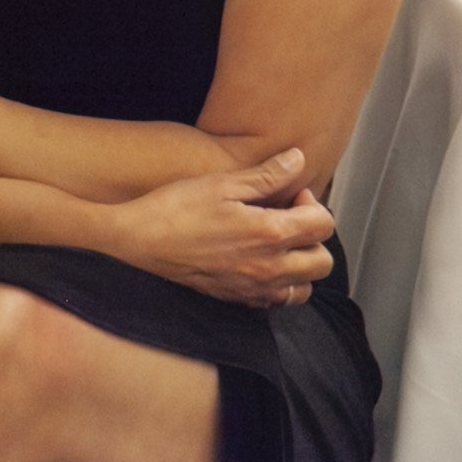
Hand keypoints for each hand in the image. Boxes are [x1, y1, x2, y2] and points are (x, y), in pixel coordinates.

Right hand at [113, 150, 333, 307]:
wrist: (138, 242)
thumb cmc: (176, 208)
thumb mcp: (222, 183)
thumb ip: (267, 175)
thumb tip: (298, 160)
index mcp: (269, 235)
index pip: (323, 225)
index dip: (312, 203)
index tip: (289, 194)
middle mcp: (268, 269)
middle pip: (323, 262)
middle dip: (313, 237)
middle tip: (287, 217)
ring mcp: (253, 290)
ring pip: (305, 288)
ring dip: (300, 264)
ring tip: (276, 242)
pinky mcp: (237, 301)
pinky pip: (277, 301)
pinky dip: (279, 284)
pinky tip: (257, 261)